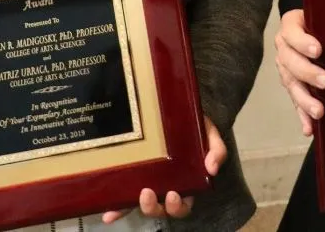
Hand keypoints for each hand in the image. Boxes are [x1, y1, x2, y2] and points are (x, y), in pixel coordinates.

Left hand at [102, 116, 226, 223]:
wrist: (178, 109)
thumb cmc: (196, 126)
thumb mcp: (210, 134)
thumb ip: (216, 149)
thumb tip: (212, 168)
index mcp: (186, 182)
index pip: (183, 203)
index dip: (177, 206)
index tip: (172, 195)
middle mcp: (167, 186)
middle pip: (161, 209)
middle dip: (155, 208)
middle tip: (148, 194)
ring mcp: (150, 182)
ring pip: (143, 205)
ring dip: (137, 207)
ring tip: (135, 195)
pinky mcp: (134, 176)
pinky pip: (125, 196)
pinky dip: (117, 208)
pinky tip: (108, 214)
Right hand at [274, 8, 324, 135]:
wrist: (308, 27)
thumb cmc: (320, 22)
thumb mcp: (324, 16)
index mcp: (290, 26)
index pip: (292, 33)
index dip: (303, 42)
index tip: (319, 50)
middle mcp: (284, 47)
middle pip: (290, 61)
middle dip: (308, 73)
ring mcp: (285, 67)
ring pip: (291, 84)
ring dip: (304, 99)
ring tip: (319, 111)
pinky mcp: (291, 85)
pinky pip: (294, 101)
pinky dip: (302, 115)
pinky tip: (309, 128)